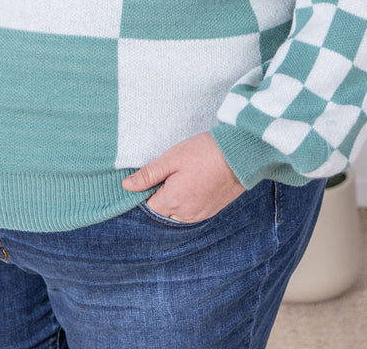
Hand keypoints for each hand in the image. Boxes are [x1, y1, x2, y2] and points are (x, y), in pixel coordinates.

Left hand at [122, 132, 244, 222]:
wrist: (240, 155)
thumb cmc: (205, 152)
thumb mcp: (172, 158)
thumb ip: (149, 174)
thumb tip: (126, 186)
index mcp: (173, 202)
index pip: (148, 206)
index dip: (145, 192)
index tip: (150, 176)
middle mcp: (186, 214)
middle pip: (162, 212)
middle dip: (160, 196)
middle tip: (167, 174)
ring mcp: (200, 214)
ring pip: (177, 213)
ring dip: (174, 200)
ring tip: (182, 176)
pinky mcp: (211, 211)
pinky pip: (191, 212)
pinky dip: (187, 201)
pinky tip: (192, 183)